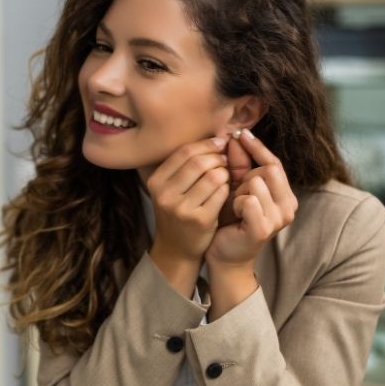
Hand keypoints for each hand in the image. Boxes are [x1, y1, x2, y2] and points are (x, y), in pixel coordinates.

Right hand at [146, 137, 229, 293]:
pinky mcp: (199, 219)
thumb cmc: (178, 212)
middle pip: (199, 162)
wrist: (176, 248)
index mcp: (156, 181)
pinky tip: (226, 191)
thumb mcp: (171, 188)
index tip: (220, 143)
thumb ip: (185, 165)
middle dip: (218, 157)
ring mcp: (181, 208)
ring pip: (213, 176)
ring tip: (226, 176)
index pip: (185, 152)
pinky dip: (228, 188)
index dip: (207, 144)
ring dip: (225, 173)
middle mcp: (165, 194)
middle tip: (226, 160)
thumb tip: (217, 136)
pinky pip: (221, 193)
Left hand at [205, 129, 297, 267]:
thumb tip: (235, 137)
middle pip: (267, 170)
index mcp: (285, 195)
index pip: (274, 163)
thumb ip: (239, 165)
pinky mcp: (264, 229)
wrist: (224, 255)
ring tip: (233, 206)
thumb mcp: (235, 189)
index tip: (240, 133)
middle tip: (234, 193)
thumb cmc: (230, 221)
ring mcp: (279, 219)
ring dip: (238, 191)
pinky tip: (232, 214)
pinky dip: (236, 203)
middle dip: (245, 176)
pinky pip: (248, 200)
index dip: (257, 147)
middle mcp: (288, 207)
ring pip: (256, 183)